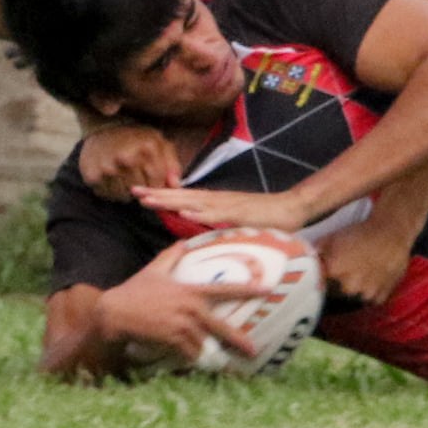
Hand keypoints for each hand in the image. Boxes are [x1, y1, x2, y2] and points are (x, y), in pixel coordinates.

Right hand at [80, 125, 181, 201]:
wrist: (104, 130)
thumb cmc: (137, 139)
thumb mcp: (159, 144)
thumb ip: (172, 164)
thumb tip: (176, 185)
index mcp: (147, 147)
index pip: (158, 181)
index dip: (157, 183)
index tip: (153, 177)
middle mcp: (126, 157)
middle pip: (141, 190)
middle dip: (142, 186)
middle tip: (137, 174)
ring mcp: (107, 167)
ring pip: (125, 196)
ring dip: (126, 191)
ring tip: (124, 175)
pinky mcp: (92, 176)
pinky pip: (108, 195)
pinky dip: (111, 191)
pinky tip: (112, 177)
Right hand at [94, 240, 263, 362]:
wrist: (114, 312)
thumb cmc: (133, 291)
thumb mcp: (154, 271)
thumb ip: (171, 257)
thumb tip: (182, 243)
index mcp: (190, 291)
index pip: (225, 289)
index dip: (247, 289)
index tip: (266, 290)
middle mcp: (190, 308)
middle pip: (221, 326)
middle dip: (239, 340)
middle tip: (254, 351)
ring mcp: (181, 325)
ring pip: (203, 344)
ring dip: (211, 355)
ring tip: (224, 365)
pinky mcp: (171, 340)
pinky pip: (188, 354)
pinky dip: (192, 361)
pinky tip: (197, 367)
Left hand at [133, 185, 311, 231]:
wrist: (293, 208)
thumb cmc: (267, 218)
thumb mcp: (237, 224)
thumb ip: (221, 227)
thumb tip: (204, 236)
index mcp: (216, 202)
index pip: (184, 197)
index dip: (163, 195)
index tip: (142, 195)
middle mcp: (218, 199)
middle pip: (183, 195)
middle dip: (158, 194)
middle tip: (134, 191)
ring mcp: (228, 204)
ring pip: (193, 201)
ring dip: (171, 199)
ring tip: (149, 199)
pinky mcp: (239, 212)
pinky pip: (216, 213)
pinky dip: (199, 211)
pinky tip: (184, 210)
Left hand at [316, 220, 411, 306]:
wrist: (391, 230)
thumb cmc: (361, 231)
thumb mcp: (333, 235)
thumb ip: (316, 250)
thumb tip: (306, 259)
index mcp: (333, 271)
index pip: (320, 282)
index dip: (325, 276)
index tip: (330, 270)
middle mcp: (348, 286)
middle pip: (338, 291)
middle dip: (342, 282)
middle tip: (350, 268)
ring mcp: (366, 292)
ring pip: (356, 296)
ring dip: (358, 288)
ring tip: (364, 272)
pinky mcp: (382, 294)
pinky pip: (373, 299)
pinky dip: (373, 292)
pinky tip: (375, 278)